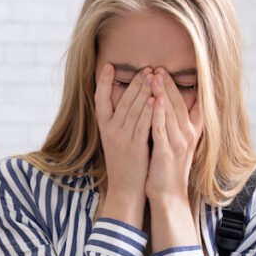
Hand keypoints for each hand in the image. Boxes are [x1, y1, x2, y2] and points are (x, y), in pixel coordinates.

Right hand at [94, 64, 154, 225]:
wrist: (125, 190)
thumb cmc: (125, 164)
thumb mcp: (117, 140)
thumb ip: (121, 121)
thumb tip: (129, 101)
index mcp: (104, 128)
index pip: (100, 100)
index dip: (104, 82)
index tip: (109, 65)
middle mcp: (110, 131)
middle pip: (122, 101)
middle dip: (134, 82)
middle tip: (146, 68)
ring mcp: (121, 139)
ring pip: (133, 109)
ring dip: (143, 91)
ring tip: (152, 75)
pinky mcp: (134, 148)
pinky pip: (142, 125)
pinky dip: (148, 111)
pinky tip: (155, 99)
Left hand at [146, 69, 202, 204]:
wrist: (168, 194)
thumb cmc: (168, 168)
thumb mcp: (175, 143)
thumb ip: (174, 125)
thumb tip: (167, 107)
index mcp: (190, 131)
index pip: (187, 103)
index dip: (177, 86)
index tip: (166, 71)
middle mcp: (187, 135)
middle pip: (178, 103)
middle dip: (168, 84)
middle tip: (158, 68)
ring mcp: (178, 143)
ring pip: (170, 112)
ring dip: (163, 92)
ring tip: (155, 75)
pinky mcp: (167, 152)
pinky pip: (162, 128)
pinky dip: (159, 113)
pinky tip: (155, 100)